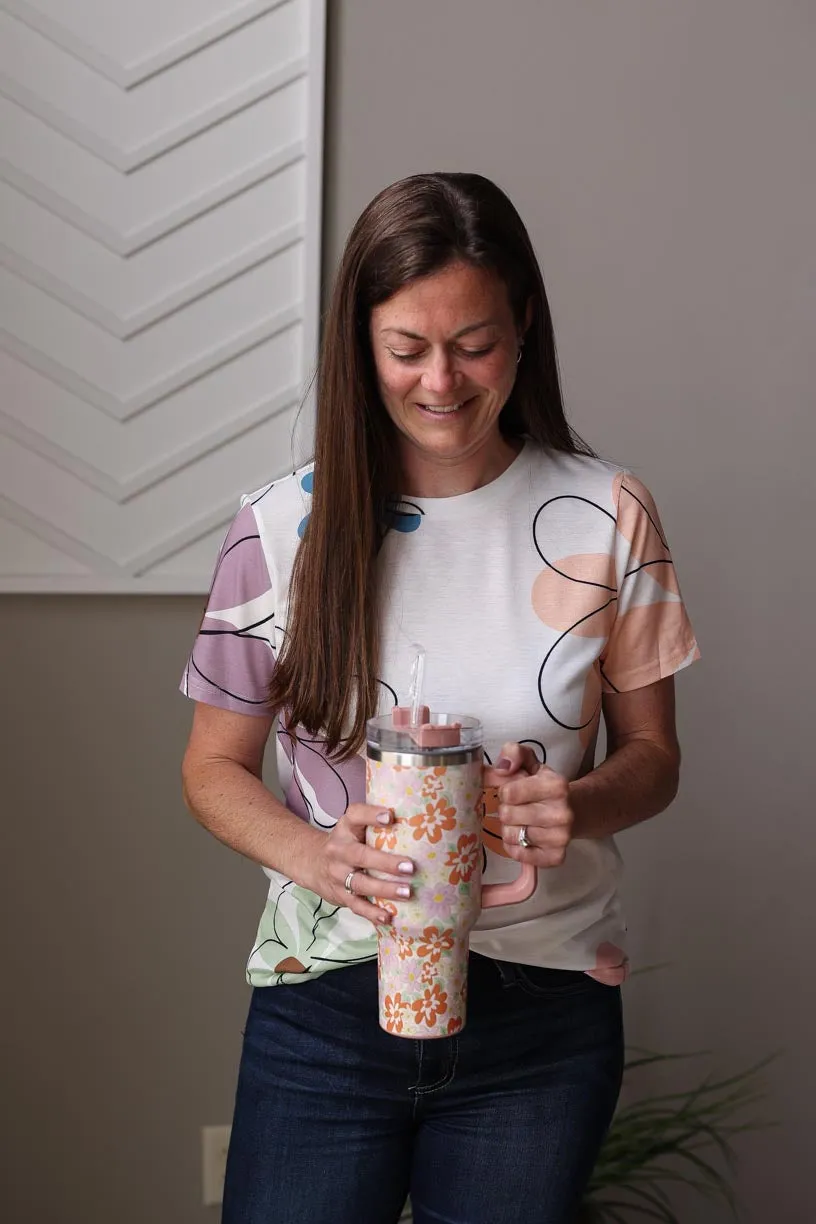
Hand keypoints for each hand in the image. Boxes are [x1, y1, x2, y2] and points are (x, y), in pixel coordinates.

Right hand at [304, 803, 414, 925]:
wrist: (312, 863)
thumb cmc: (346, 843)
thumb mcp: (354, 827)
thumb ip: (375, 825)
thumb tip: (415, 823)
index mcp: (345, 828)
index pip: (355, 815)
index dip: (371, 815)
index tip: (390, 816)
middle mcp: (339, 850)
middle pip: (360, 855)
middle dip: (385, 863)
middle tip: (409, 867)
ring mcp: (338, 874)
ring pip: (360, 883)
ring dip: (384, 889)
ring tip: (406, 893)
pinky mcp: (340, 895)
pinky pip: (356, 905)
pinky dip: (372, 913)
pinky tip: (388, 917)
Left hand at [484, 743, 572, 867]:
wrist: (576, 810)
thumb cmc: (546, 786)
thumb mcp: (531, 762)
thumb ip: (513, 753)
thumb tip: (502, 768)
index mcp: (556, 785)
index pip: (509, 792)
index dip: (505, 791)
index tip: (513, 791)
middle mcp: (562, 813)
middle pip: (507, 815)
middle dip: (506, 810)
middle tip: (517, 807)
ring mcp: (561, 838)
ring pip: (510, 836)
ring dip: (509, 828)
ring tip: (521, 821)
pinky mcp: (556, 857)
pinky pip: (518, 855)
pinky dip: (514, 847)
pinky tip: (523, 837)